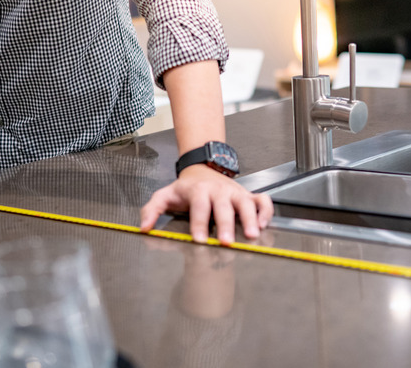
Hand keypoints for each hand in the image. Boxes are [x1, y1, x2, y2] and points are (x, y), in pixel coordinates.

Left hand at [140, 165, 273, 244]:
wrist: (202, 168)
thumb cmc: (185, 188)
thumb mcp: (164, 196)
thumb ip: (151, 211)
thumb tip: (144, 228)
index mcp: (198, 190)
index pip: (199, 206)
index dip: (199, 223)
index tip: (199, 239)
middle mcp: (218, 190)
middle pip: (223, 207)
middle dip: (226, 225)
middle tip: (226, 242)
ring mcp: (235, 192)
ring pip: (246, 203)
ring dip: (250, 218)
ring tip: (252, 235)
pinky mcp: (247, 195)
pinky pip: (262, 201)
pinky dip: (266, 211)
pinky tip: (263, 225)